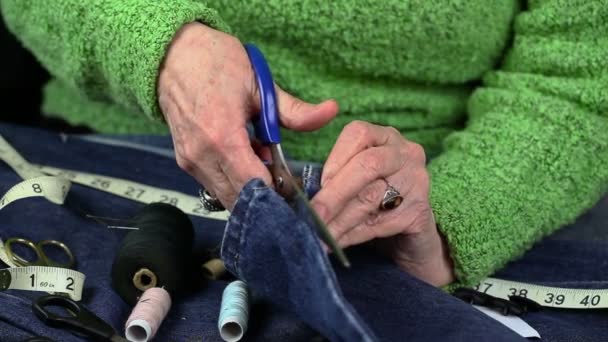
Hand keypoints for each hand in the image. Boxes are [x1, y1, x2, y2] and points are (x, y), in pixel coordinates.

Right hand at [158, 22, 338, 208]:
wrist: (174, 54)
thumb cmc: (215, 63)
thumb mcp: (261, 84)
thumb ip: (295, 111)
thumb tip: (331, 112)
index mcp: (222, 137)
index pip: (253, 187)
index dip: (276, 195)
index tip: (295, 192)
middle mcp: (201, 155)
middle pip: (239, 199)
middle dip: (265, 195)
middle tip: (285, 179)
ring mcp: (189, 160)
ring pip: (225, 195)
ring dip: (248, 187)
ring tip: (262, 158)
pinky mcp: (184, 160)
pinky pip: (214, 183)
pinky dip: (234, 179)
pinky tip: (245, 156)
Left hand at [311, 121, 453, 285]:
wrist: (409, 240)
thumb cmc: (373, 204)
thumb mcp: (352, 184)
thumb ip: (331, 180)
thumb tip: (295, 192)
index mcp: (384, 137)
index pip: (358, 133)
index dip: (334, 160)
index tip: (317, 185)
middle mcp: (405, 153)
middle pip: (367, 165)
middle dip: (334, 193)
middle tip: (312, 216)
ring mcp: (418, 181)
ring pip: (371, 197)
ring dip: (339, 219)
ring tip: (318, 234)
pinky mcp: (420, 212)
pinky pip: (381, 222)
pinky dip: (353, 234)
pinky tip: (337, 243)